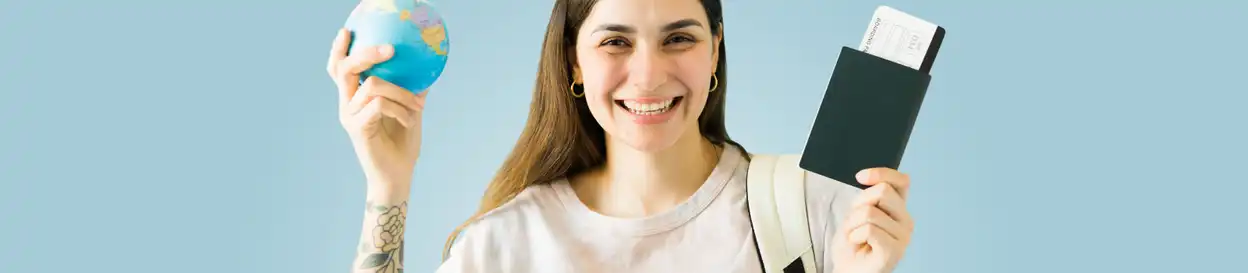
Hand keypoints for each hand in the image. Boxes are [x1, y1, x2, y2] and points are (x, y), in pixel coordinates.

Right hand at [326, 28, 427, 186]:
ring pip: (373, 86)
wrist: (398, 176)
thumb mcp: (409, 111)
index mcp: (354, 99)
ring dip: (402, 92)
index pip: (338, 70)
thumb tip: (426, 68)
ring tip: (418, 105)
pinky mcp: (358, 129)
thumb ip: (410, 90)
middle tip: (390, 49)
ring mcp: (350, 117)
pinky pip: (380, 105)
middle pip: (344, 69)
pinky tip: (412, 120)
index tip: (347, 31)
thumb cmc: (403, 144)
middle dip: (366, 54)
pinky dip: (401, 109)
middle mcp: (347, 105)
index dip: (339, 50)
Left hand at [831, 167, 914, 272]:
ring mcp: (903, 237)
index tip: (860, 177)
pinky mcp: (894, 251)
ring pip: (870, 212)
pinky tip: (859, 244)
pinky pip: (869, 230)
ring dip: (853, 224)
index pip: (901, 181)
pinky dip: (855, 236)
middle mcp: (906, 221)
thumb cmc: (853, 243)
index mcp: (899, 209)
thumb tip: (866, 177)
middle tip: (855, 222)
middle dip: (859, 204)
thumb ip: (867, 196)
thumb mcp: (856, 212)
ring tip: (857, 237)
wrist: (848, 269)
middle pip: (883, 191)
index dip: (882, 173)